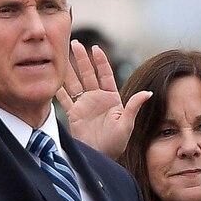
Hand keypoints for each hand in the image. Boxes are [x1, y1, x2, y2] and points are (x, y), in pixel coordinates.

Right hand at [59, 40, 148, 157]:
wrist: (100, 157)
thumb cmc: (116, 144)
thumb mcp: (127, 125)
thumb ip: (134, 107)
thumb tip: (148, 93)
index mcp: (112, 99)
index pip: (105, 75)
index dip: (100, 61)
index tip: (95, 48)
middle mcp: (97, 99)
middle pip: (88, 74)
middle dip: (82, 59)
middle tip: (74, 43)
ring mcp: (84, 105)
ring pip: (75, 82)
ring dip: (68, 69)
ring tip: (60, 54)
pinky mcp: (74, 114)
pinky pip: (64, 99)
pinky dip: (58, 89)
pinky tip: (52, 78)